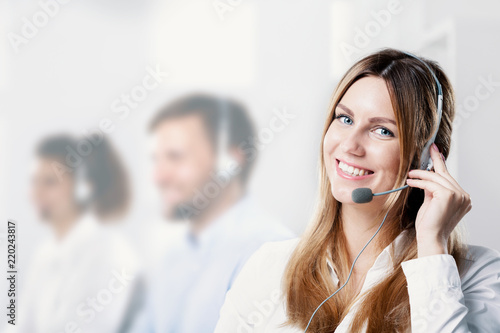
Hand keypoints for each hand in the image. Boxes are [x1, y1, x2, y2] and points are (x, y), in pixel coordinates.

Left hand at [406, 143, 471, 257]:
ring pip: (436, 178)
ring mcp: (458, 195)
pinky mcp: (448, 196)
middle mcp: (464, 196)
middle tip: (428, 149)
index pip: (449, 177)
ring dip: (421, 174)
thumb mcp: (433, 202)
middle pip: (444, 175)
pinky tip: (410, 181)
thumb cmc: (430, 223)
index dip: (441, 162)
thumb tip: (428, 176)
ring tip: (410, 174)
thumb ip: (433, 189)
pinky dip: (419, 181)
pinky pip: (430, 184)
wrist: (430, 237)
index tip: (436, 150)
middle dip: (433, 162)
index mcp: (463, 198)